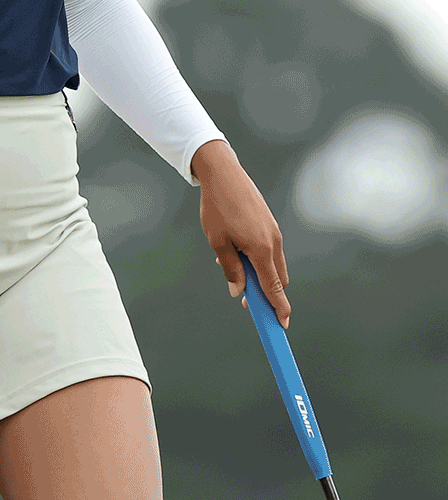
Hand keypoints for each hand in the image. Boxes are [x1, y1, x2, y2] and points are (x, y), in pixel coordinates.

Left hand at [193, 139, 292, 327]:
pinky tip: (236, 254)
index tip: (282, 325)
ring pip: (273, 265)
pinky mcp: (270, 226)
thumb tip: (239, 291)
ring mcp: (274, 233)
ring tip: (234, 271)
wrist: (224, 175)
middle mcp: (273, 243)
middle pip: (277, 279)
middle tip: (247, 302)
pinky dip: (258, 259)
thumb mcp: (218, 242)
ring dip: (260, 275)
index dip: (279, 308)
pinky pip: (268, 251)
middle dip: (266, 294)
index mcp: (261, 249)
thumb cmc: (217, 208)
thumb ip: (231, 268)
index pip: (274, 287)